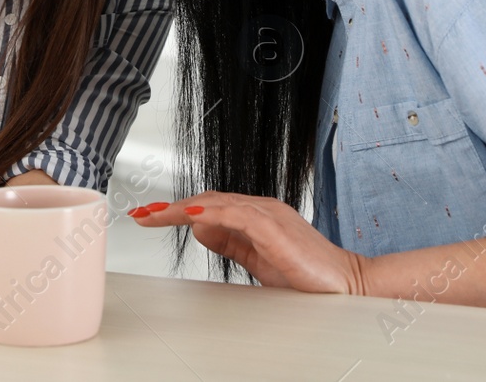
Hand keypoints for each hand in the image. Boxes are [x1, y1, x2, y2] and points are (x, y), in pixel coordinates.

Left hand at [129, 192, 365, 293]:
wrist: (345, 285)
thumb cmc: (306, 275)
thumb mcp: (256, 258)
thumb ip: (229, 242)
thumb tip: (199, 228)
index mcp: (256, 214)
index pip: (209, 205)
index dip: (177, 209)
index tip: (150, 215)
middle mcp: (260, 208)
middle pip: (206, 199)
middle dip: (170, 207)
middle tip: (141, 213)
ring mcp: (267, 214)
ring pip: (215, 202)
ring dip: (181, 208)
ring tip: (154, 214)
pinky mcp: (274, 227)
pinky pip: (236, 213)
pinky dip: (211, 211)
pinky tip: (189, 215)